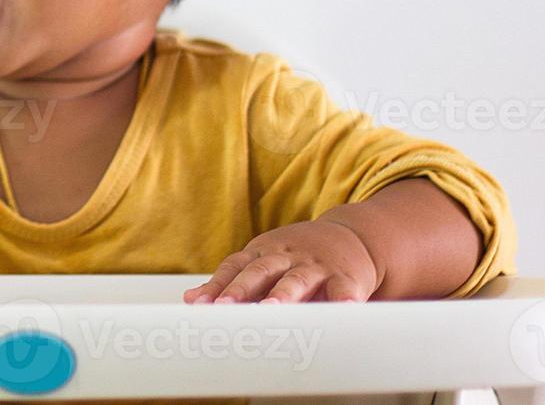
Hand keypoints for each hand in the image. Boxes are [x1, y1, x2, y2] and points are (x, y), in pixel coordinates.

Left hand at [182, 218, 380, 303]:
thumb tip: (191, 299)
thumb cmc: (298, 257)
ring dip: (283, 295)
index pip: (235, 268)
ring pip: (297, 280)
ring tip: (271, 309)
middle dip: (242, 289)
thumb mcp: (264, 261)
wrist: (353, 235)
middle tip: (226, 307)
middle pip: (261, 271)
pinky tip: (342, 310)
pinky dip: (343, 300)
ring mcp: (316, 266)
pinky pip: (343, 290)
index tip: (200, 305)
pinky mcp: (346, 277)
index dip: (218, 285)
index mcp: (263, 253)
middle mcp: (286, 256)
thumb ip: (230, 281)